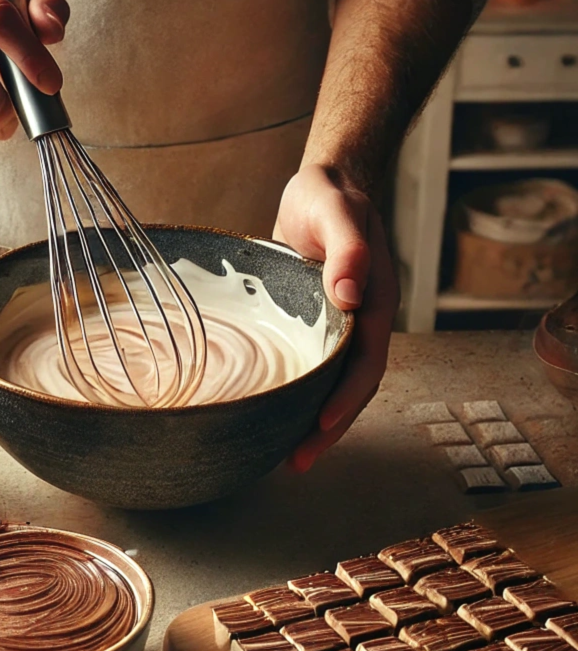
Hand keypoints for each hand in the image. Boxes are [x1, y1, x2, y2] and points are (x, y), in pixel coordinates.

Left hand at [272, 164, 399, 471]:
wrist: (324, 188)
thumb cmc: (331, 197)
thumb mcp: (338, 213)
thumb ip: (348, 249)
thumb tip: (348, 294)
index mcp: (374, 303)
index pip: (366, 363)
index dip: (346, 398)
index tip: (322, 426)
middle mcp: (360, 321)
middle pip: (351, 386)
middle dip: (328, 428)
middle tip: (295, 462)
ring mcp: (339, 326)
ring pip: (332, 383)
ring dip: (314, 420)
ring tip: (286, 455)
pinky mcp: (314, 324)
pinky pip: (314, 368)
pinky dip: (300, 394)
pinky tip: (275, 412)